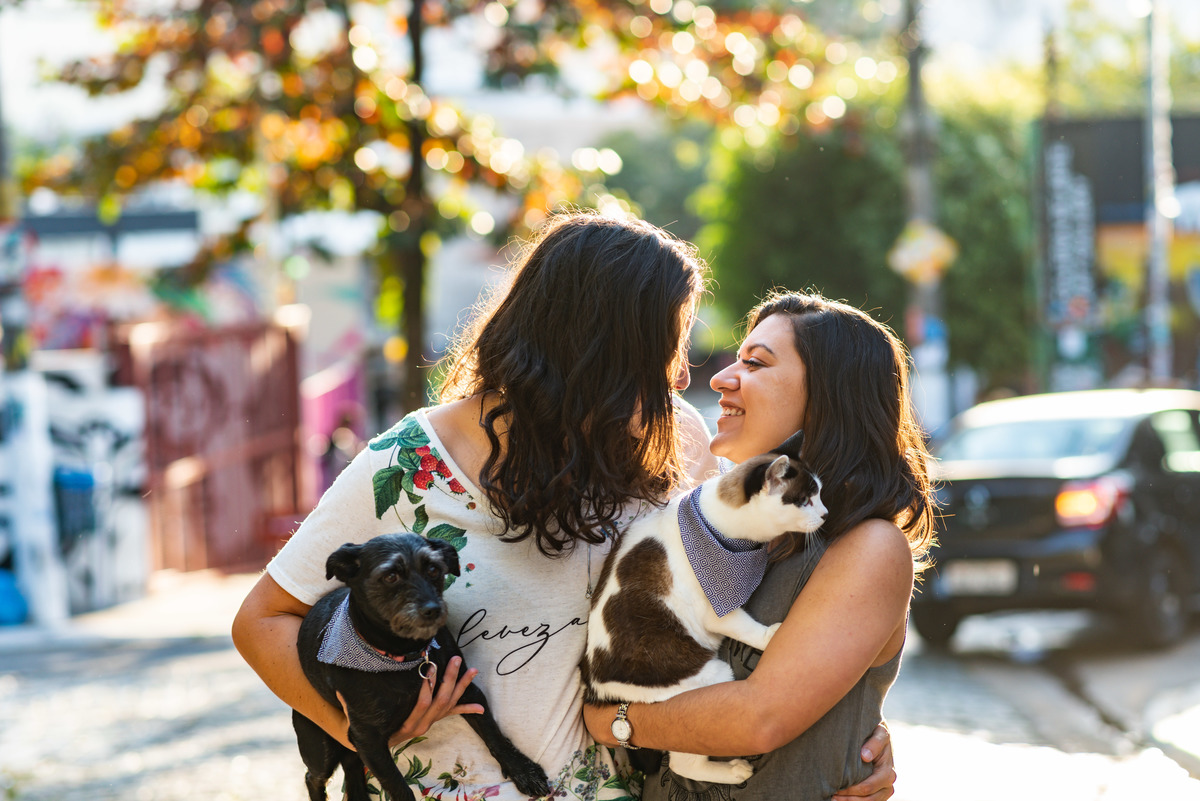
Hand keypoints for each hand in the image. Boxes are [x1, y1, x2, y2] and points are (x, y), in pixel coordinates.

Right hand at [336, 656, 485, 749]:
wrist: (381, 746)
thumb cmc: (372, 729)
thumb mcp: (361, 720)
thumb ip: (350, 705)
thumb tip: (336, 688)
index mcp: (407, 724)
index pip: (420, 706)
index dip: (426, 689)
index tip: (428, 670)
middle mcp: (422, 724)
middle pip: (439, 702)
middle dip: (448, 680)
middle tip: (453, 660)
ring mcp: (431, 721)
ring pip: (449, 704)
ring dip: (461, 686)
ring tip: (472, 669)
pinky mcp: (436, 718)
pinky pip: (453, 714)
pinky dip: (466, 709)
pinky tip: (480, 709)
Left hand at [832, 722, 894, 800]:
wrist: (877, 732)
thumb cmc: (875, 730)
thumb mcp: (878, 731)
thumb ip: (875, 742)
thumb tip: (865, 757)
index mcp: (888, 769)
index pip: (870, 785)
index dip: (854, 789)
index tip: (838, 787)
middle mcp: (888, 781)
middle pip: (870, 798)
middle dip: (850, 799)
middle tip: (832, 796)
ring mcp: (884, 787)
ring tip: (833, 799)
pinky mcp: (878, 790)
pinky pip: (869, 800)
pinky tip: (841, 798)